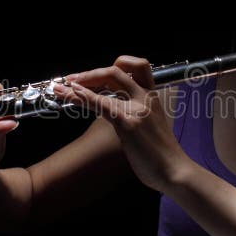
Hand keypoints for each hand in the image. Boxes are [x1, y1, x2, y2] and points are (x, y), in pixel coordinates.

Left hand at [53, 56, 190, 191]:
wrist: (174, 170)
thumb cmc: (162, 154)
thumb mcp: (151, 126)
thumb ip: (135, 115)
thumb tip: (115, 112)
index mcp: (152, 97)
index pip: (137, 66)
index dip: (114, 65)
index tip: (95, 75)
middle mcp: (145, 98)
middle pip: (117, 70)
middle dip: (91, 73)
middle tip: (72, 79)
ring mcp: (137, 109)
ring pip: (106, 83)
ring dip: (80, 83)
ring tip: (61, 88)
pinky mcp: (128, 124)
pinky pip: (102, 104)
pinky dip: (84, 97)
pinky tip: (72, 95)